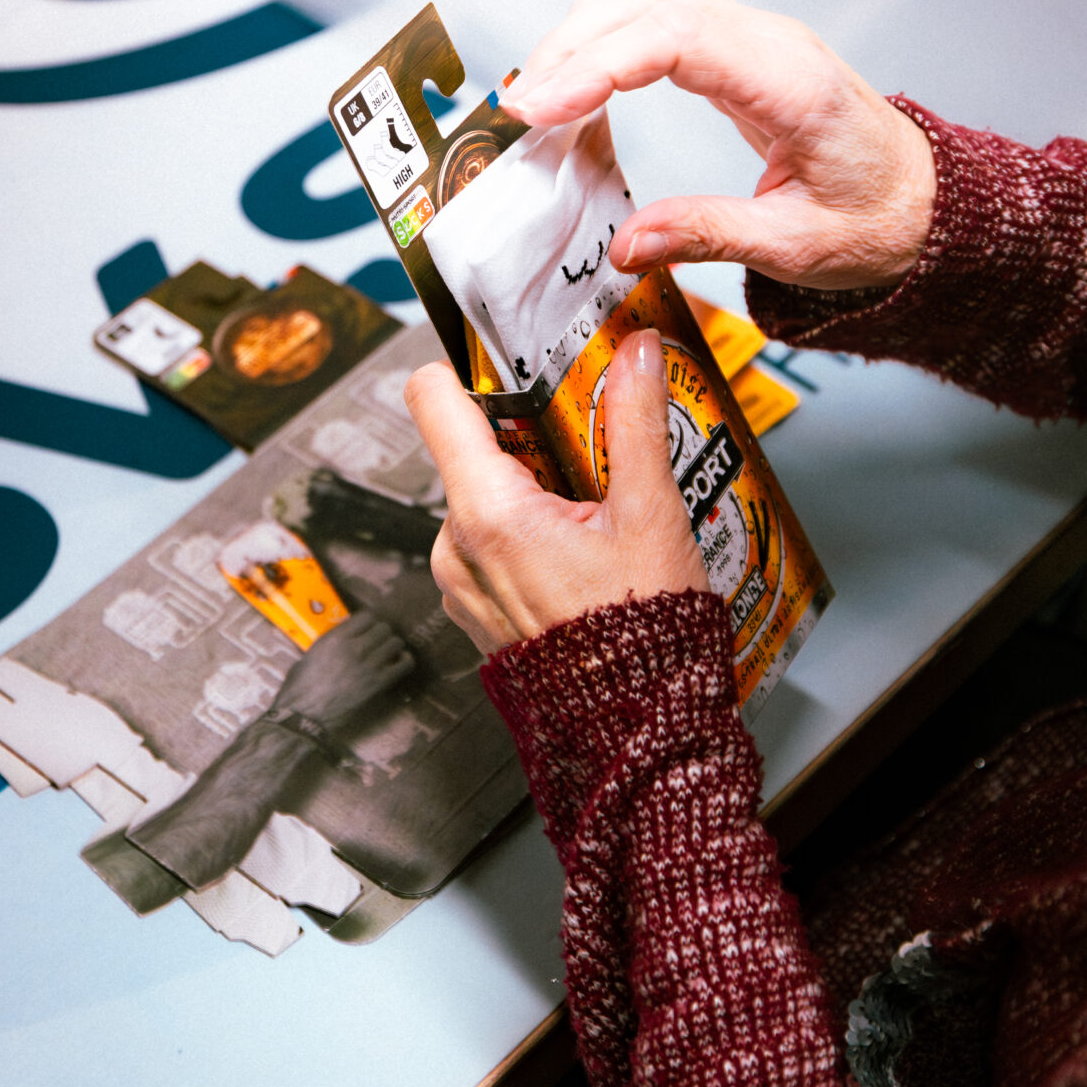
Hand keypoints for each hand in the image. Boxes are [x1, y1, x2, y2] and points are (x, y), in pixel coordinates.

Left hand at [403, 331, 707, 653]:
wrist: (639, 734)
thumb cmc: (643, 636)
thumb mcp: (651, 511)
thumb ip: (636, 418)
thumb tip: (635, 352)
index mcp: (487, 513)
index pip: (434, 399)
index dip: (469, 368)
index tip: (511, 360)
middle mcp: (456, 549)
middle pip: (474, 451)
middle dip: (532, 443)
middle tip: (594, 454)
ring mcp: (461, 585)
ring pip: (486, 501)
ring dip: (536, 494)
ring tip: (600, 516)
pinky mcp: (476, 613)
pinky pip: (490, 549)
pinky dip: (530, 538)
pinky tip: (585, 556)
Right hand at [505, 0, 934, 293]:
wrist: (926, 202)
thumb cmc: (876, 222)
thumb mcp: (798, 247)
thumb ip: (709, 236)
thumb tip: (624, 246)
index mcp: (791, 84)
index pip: (677, 36)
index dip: (597, 62)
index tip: (539, 106)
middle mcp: (772, 42)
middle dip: (574, 44)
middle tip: (521, 110)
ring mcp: (756, 35)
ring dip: (586, 26)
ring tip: (541, 91)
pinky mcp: (740, 44)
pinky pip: (664, 4)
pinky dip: (611, 26)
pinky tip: (581, 73)